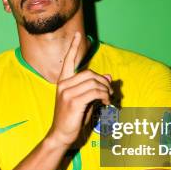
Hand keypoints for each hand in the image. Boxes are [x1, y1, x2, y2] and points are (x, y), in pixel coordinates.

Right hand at [48, 32, 111, 147]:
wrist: (61, 135)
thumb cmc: (72, 119)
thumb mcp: (84, 101)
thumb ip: (94, 88)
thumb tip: (108, 77)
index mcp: (63, 82)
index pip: (68, 60)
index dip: (73, 46)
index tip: (77, 34)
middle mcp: (63, 84)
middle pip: (89, 73)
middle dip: (103, 82)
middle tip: (110, 93)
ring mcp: (67, 92)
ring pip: (94, 82)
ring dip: (106, 90)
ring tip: (108, 99)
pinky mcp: (73, 101)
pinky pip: (94, 92)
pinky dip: (104, 96)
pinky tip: (105, 103)